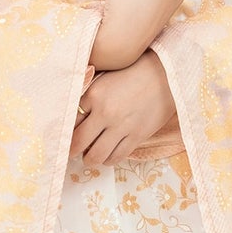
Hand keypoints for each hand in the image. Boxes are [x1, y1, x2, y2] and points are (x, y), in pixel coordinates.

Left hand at [71, 51, 179, 165]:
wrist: (165, 74)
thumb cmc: (133, 73)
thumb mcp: (105, 78)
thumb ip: (87, 94)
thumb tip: (73, 115)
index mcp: (94, 94)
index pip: (70, 120)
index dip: (66, 130)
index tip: (66, 136)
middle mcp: (106, 112)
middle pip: (79, 142)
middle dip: (72, 151)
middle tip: (72, 152)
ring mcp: (122, 126)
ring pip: (97, 155)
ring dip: (90, 159)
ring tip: (90, 157)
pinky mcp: (137, 136)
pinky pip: (117, 157)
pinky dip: (109, 160)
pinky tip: (107, 155)